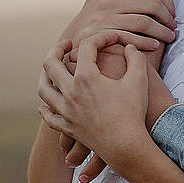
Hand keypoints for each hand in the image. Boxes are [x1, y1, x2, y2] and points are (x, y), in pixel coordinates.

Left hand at [37, 33, 153, 172]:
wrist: (125, 145)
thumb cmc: (133, 112)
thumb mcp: (139, 80)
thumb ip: (136, 58)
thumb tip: (130, 46)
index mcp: (86, 77)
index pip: (87, 47)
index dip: (100, 37)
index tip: (112, 38)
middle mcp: (70, 91)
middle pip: (51, 63)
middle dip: (57, 49)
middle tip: (65, 44)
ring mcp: (66, 110)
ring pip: (44, 89)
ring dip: (45, 76)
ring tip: (51, 70)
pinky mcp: (67, 126)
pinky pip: (49, 116)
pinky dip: (45, 109)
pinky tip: (45, 106)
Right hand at [58, 0, 175, 53]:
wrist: (72, 37)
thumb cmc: (95, 13)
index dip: (168, 2)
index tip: (173, 13)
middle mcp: (108, 1)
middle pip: (152, 5)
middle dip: (168, 17)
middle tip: (174, 26)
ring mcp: (103, 18)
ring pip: (144, 22)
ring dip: (162, 31)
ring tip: (169, 37)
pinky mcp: (99, 35)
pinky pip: (129, 38)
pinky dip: (145, 42)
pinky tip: (154, 45)